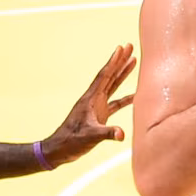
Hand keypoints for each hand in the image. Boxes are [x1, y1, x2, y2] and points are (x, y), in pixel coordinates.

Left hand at [37, 43, 136, 167]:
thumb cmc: (72, 141)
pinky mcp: (100, 116)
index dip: (113, 62)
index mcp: (91, 99)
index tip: (121, 48)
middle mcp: (94, 99)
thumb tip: (121, 134)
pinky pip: (115, 103)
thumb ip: (107, 134)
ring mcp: (97, 107)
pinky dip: (126, 98)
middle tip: (130, 47)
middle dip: (120, 61)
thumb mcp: (90, 137)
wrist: (60, 149)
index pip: (104, 76)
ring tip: (133, 61)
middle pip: (110, 76)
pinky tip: (136, 95)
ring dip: (123, 74)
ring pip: (113, 86)